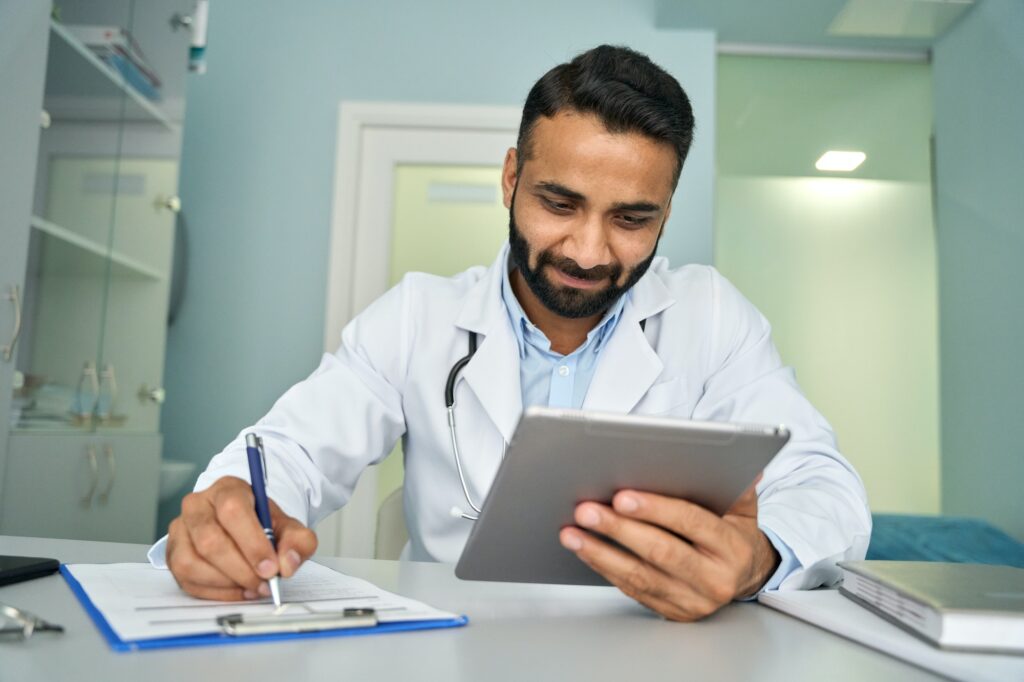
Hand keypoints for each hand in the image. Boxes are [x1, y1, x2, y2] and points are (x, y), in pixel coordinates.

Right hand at [166, 476, 317, 599]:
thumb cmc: (262, 525)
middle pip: (210, 540)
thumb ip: (298, 541)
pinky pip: (186, 579)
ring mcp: (180, 529)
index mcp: (228, 489)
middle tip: (264, 583)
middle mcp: (197, 505)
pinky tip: (237, 590)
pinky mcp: (172, 554)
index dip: (252, 544)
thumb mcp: (288, 527)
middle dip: (241, 569)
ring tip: (252, 587)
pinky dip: (215, 591)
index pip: (233, 511)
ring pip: (192, 562)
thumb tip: (288, 563)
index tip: (271, 568)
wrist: (245, 527)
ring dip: (226, 582)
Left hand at [559, 479, 778, 620]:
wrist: (745, 577)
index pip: (692, 523)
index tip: (622, 497)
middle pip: (661, 552)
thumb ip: (737, 487)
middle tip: (586, 510)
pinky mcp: (673, 612)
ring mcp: (693, 601)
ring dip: (601, 553)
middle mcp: (715, 579)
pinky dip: (605, 568)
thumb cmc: (734, 534)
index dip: (656, 509)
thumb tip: (744, 466)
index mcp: (733, 548)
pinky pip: (633, 590)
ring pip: (641, 576)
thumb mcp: (743, 508)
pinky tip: (585, 551)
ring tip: (572, 533)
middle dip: (619, 529)